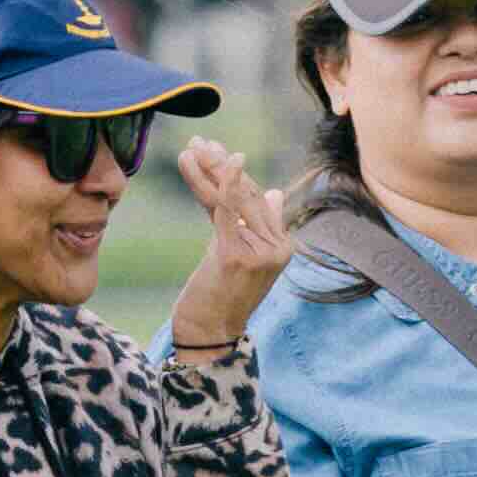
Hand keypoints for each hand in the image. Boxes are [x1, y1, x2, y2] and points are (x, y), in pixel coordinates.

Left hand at [170, 138, 295, 352]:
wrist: (209, 334)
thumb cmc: (220, 296)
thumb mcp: (240, 256)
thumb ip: (254, 224)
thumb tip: (273, 191)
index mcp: (281, 246)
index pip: (257, 199)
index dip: (235, 173)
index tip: (214, 149)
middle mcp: (278, 248)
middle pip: (247, 195)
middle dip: (221, 165)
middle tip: (200, 141)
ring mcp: (261, 254)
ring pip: (236, 199)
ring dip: (212, 168)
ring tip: (194, 147)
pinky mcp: (237, 257)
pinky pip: (227, 210)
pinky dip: (220, 181)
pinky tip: (211, 160)